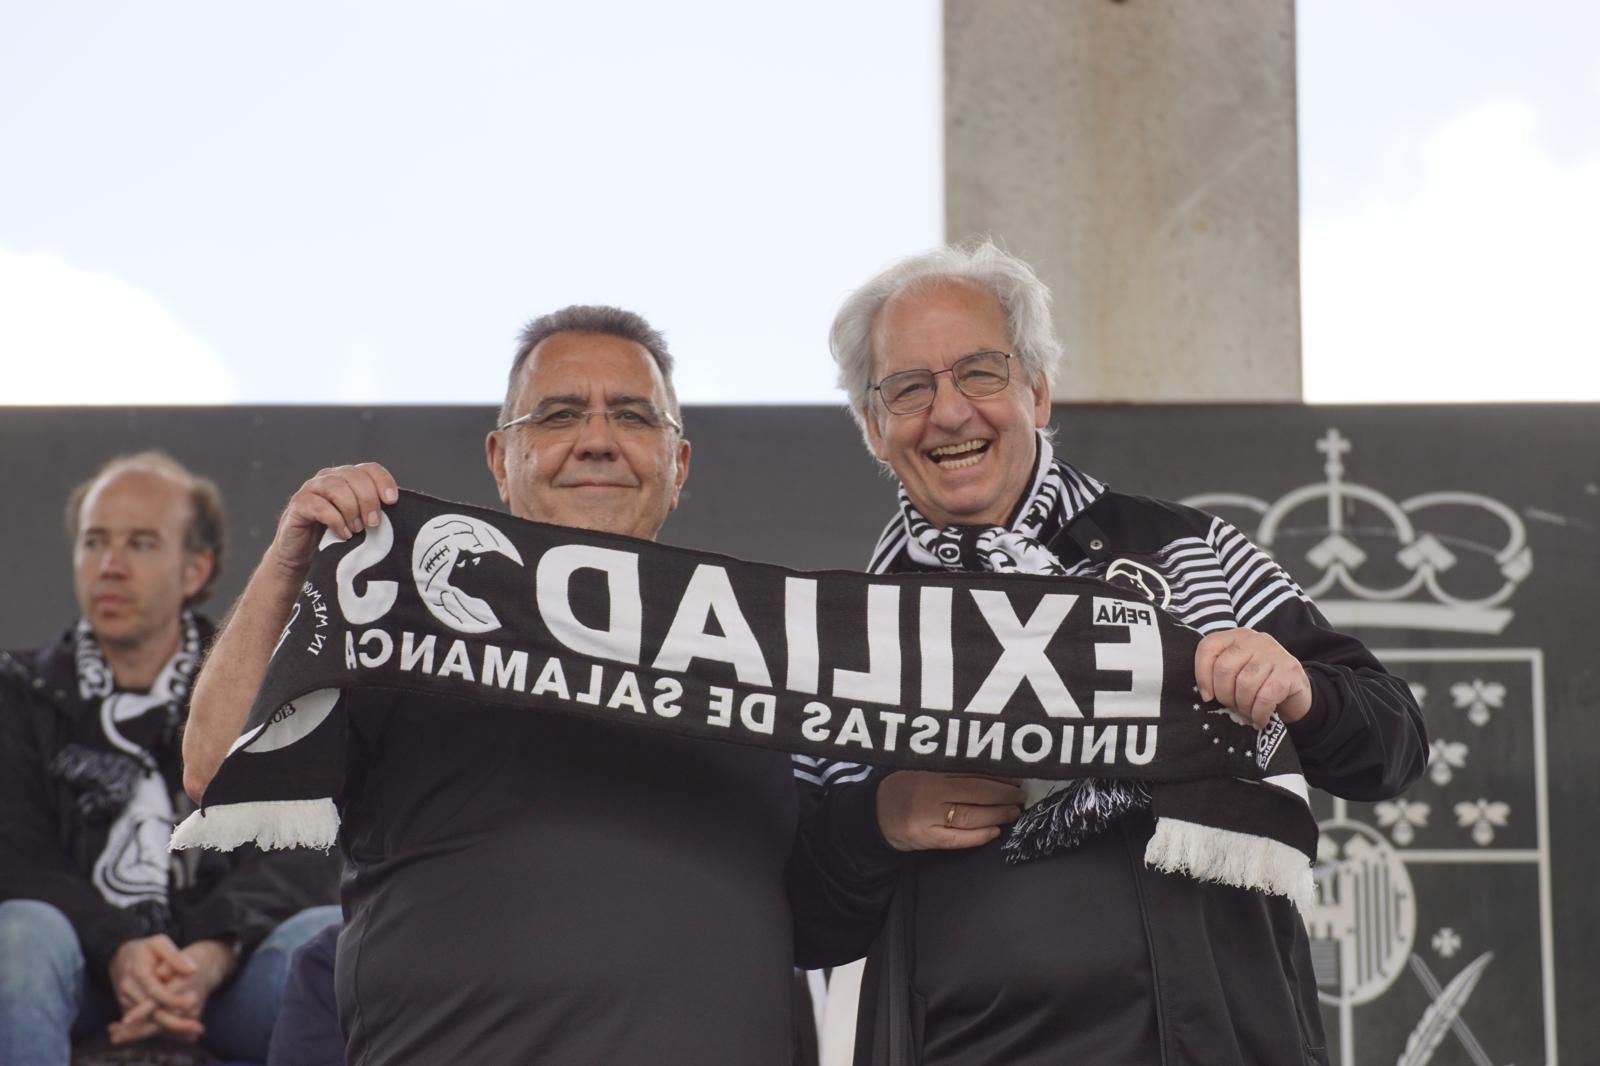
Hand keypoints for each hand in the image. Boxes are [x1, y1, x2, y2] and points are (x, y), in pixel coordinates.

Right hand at [107, 935, 203, 1043]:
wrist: (120, 955)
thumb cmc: (145, 948)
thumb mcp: (160, 943)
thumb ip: (175, 957)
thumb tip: (192, 970)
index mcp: (137, 972)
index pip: (155, 991)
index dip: (173, 999)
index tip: (192, 1002)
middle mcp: (128, 989)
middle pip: (150, 1012)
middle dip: (173, 1022)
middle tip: (197, 1028)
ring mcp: (125, 1000)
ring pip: (147, 1020)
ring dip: (168, 1028)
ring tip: (194, 1032)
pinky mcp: (126, 1007)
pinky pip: (143, 1021)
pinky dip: (160, 1027)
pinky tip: (183, 1031)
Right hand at [270, 463, 399, 573]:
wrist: (303, 556)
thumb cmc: (336, 538)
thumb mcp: (360, 522)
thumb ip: (374, 512)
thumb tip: (403, 515)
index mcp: (348, 478)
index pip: (370, 469)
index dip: (383, 481)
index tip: (392, 501)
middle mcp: (329, 478)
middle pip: (354, 476)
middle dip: (369, 500)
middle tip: (373, 523)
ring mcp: (311, 489)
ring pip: (336, 488)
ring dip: (351, 510)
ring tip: (357, 530)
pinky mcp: (298, 505)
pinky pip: (318, 505)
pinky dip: (335, 520)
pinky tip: (343, 534)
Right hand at [875, 771, 1023, 851]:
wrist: (873, 814)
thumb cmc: (900, 786)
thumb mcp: (921, 768)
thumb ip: (950, 768)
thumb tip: (991, 770)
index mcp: (929, 773)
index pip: (970, 774)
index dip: (997, 777)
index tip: (1016, 777)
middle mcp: (929, 796)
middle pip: (974, 795)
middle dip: (1002, 796)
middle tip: (1020, 795)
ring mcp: (927, 820)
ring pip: (969, 817)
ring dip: (996, 815)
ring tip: (1013, 811)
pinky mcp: (926, 840)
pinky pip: (957, 840)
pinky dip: (978, 836)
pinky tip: (994, 831)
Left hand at [1193, 628, 1312, 728]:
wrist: (1297, 694)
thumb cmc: (1258, 685)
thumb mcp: (1235, 674)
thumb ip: (1218, 674)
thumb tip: (1205, 694)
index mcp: (1235, 637)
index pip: (1208, 647)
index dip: (1202, 675)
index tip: (1207, 696)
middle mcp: (1254, 639)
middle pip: (1225, 668)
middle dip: (1225, 695)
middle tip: (1233, 707)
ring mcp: (1274, 652)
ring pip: (1245, 683)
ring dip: (1243, 706)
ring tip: (1247, 713)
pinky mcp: (1290, 670)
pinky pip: (1265, 696)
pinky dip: (1259, 713)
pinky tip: (1259, 719)